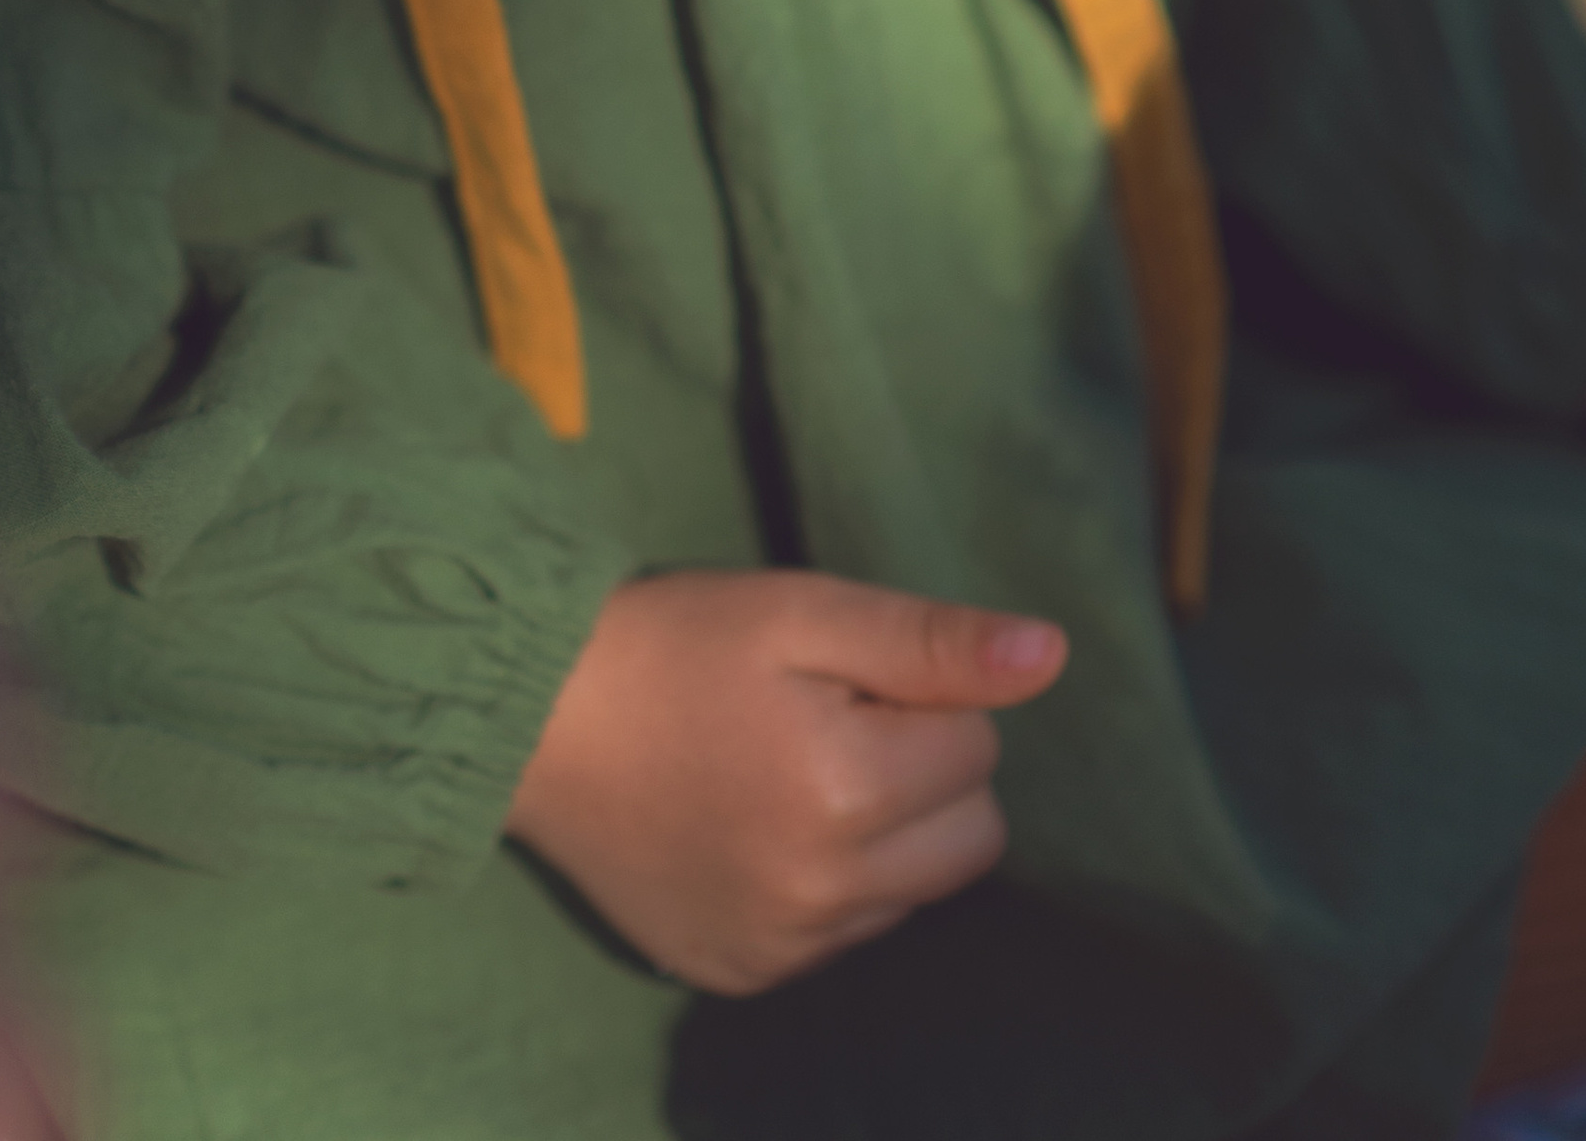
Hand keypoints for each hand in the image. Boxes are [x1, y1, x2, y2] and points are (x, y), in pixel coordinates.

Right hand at [505, 568, 1064, 995]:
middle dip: (924, 772)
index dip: (920, 697)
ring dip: (884, 833)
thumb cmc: (675, 643)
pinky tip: (761, 826)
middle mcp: (824, 892)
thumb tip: (1050, 657)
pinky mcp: (744, 975)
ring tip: (791, 770)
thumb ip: (929, 642)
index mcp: (846, 791)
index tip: (843, 676)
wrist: (535, 719)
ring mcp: (783, 947)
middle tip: (829, 720)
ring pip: (914, 894)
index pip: (977, 749)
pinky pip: (845, 936)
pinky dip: (830, 883)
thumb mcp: (801, 611)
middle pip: (970, 838)